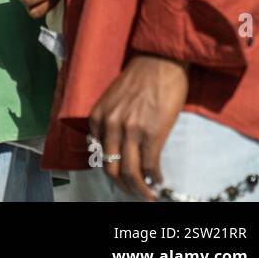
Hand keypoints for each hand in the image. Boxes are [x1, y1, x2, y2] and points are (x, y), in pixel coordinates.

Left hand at [89, 54, 189, 200]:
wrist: (159, 61)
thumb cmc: (139, 78)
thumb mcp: (113, 99)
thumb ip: (110, 121)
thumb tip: (116, 147)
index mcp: (98, 117)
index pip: (98, 155)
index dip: (111, 172)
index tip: (122, 179)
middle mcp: (110, 125)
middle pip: (111, 168)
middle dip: (123, 186)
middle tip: (134, 193)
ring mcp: (130, 130)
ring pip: (130, 171)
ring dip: (140, 189)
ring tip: (149, 195)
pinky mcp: (151, 133)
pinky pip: (150, 165)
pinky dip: (155, 178)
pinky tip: (160, 181)